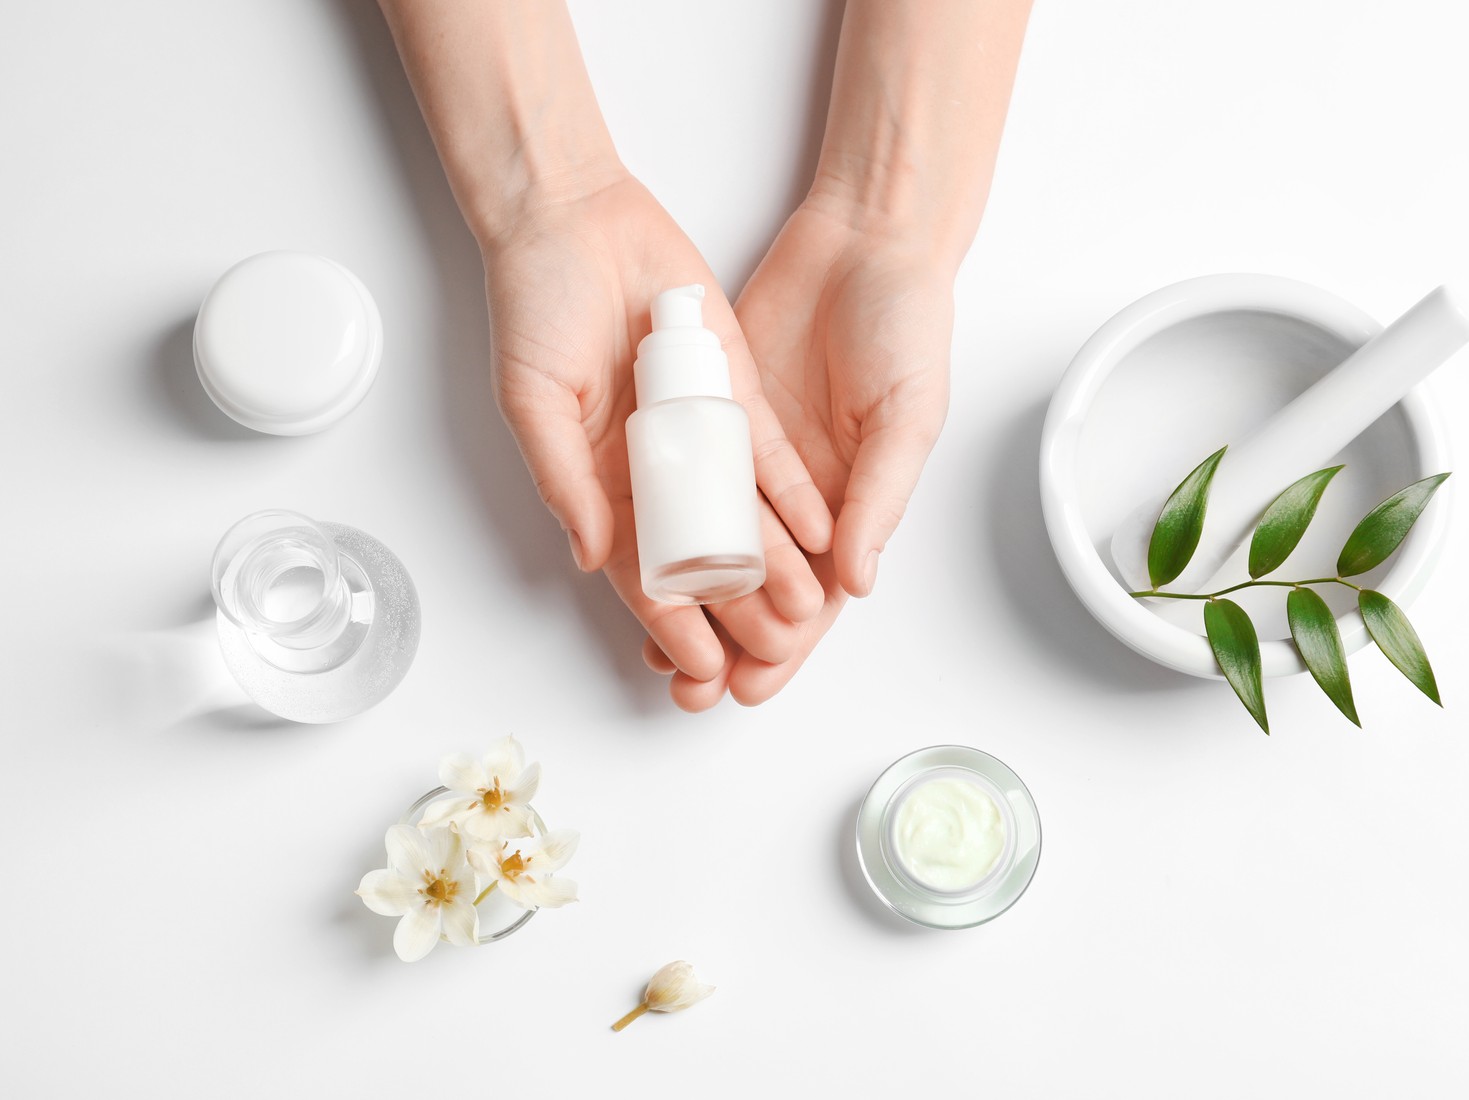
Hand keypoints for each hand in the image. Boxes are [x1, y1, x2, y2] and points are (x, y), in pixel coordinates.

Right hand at [485, 174, 832, 691]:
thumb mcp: (533, 398)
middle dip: (733, 608)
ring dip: (773, 563)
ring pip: (744, 514)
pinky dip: (792, 494)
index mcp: (597, 480)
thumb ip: (563, 477)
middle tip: (768, 654)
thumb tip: (585, 556)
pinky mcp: (734, 391)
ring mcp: (698, 431)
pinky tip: (818, 532)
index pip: (639, 570)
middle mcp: (652, 467)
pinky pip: (769, 454)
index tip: (696, 667)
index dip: (668, 619)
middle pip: (700, 554)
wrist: (575, 218)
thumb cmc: (535, 304)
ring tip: (804, 610)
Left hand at [643, 197, 953, 707]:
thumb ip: (878, 498)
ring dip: (686, 593)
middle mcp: (801, 494)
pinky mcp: (718, 414)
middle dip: (724, 639)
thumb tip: (857, 583)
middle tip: (686, 684)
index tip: (746, 686)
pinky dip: (663, 517)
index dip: (783, 647)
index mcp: (853, 503)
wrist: (864, 240)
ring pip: (711, 542)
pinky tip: (632, 553)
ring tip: (652, 641)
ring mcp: (753, 457)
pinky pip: (685, 477)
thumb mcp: (906, 416)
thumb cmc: (908, 325)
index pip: (815, 599)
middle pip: (756, 587)